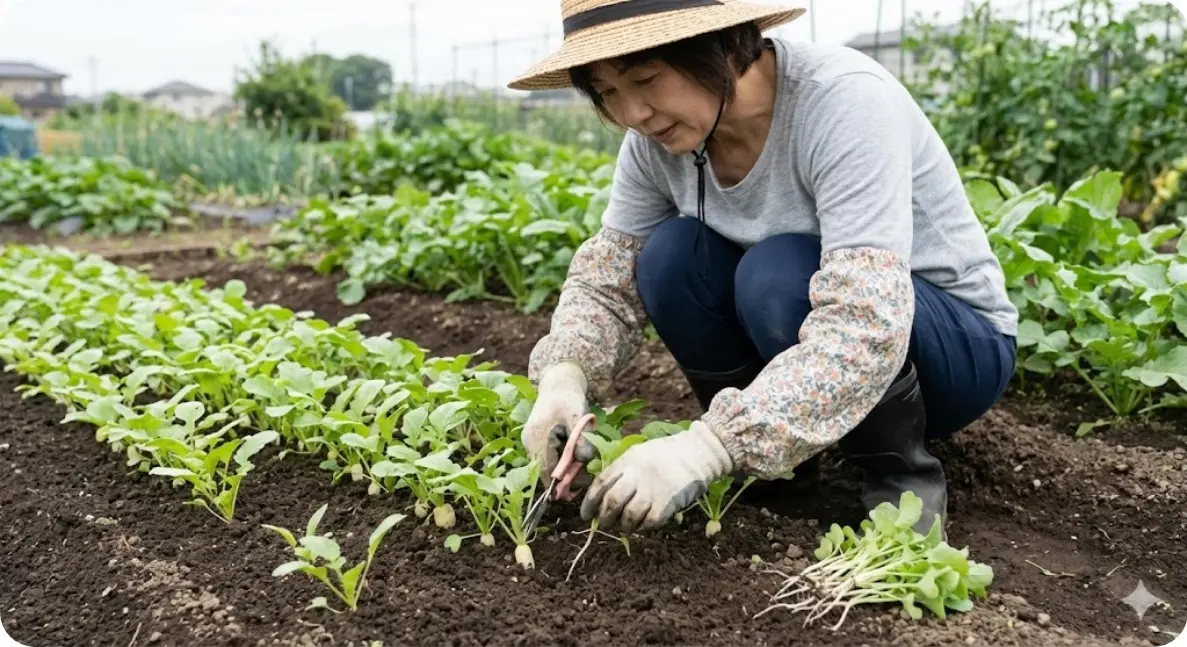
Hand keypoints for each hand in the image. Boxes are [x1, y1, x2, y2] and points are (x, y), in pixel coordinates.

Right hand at [521, 361, 588, 485]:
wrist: (558, 383)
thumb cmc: (568, 398)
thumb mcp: (578, 416)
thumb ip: (580, 439)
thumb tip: (583, 461)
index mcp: (537, 437)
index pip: (544, 470)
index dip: (557, 485)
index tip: (571, 494)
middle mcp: (529, 441)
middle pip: (543, 470)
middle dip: (561, 478)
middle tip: (580, 480)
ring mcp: (529, 441)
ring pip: (543, 465)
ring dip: (560, 469)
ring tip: (578, 465)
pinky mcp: (533, 440)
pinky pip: (544, 457)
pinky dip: (557, 460)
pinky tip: (570, 455)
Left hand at [580, 421, 732, 532]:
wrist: (697, 452)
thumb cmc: (665, 455)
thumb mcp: (638, 453)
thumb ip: (621, 470)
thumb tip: (601, 496)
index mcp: (627, 461)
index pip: (601, 483)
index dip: (590, 502)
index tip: (586, 515)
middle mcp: (638, 475)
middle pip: (613, 501)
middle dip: (605, 517)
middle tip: (605, 524)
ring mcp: (653, 489)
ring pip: (629, 515)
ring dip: (623, 526)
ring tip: (624, 527)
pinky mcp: (668, 502)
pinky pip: (649, 522)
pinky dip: (643, 527)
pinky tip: (643, 525)